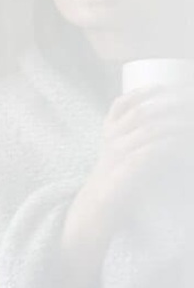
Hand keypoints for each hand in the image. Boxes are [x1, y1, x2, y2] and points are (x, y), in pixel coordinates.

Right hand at [80, 85, 193, 217]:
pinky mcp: (128, 170)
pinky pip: (151, 152)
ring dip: (175, 124)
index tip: (164, 87)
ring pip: (150, 130)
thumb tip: (173, 116)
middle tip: (188, 103)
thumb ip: (136, 131)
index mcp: (109, 130)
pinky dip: (170, 144)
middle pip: (141, 113)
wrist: (102, 201)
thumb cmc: (118, 170)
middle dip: (168, 104)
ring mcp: (119, 154)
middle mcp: (112, 139)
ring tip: (190, 123)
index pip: (122, 104)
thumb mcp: (120, 146)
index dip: (143, 92)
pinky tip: (182, 142)